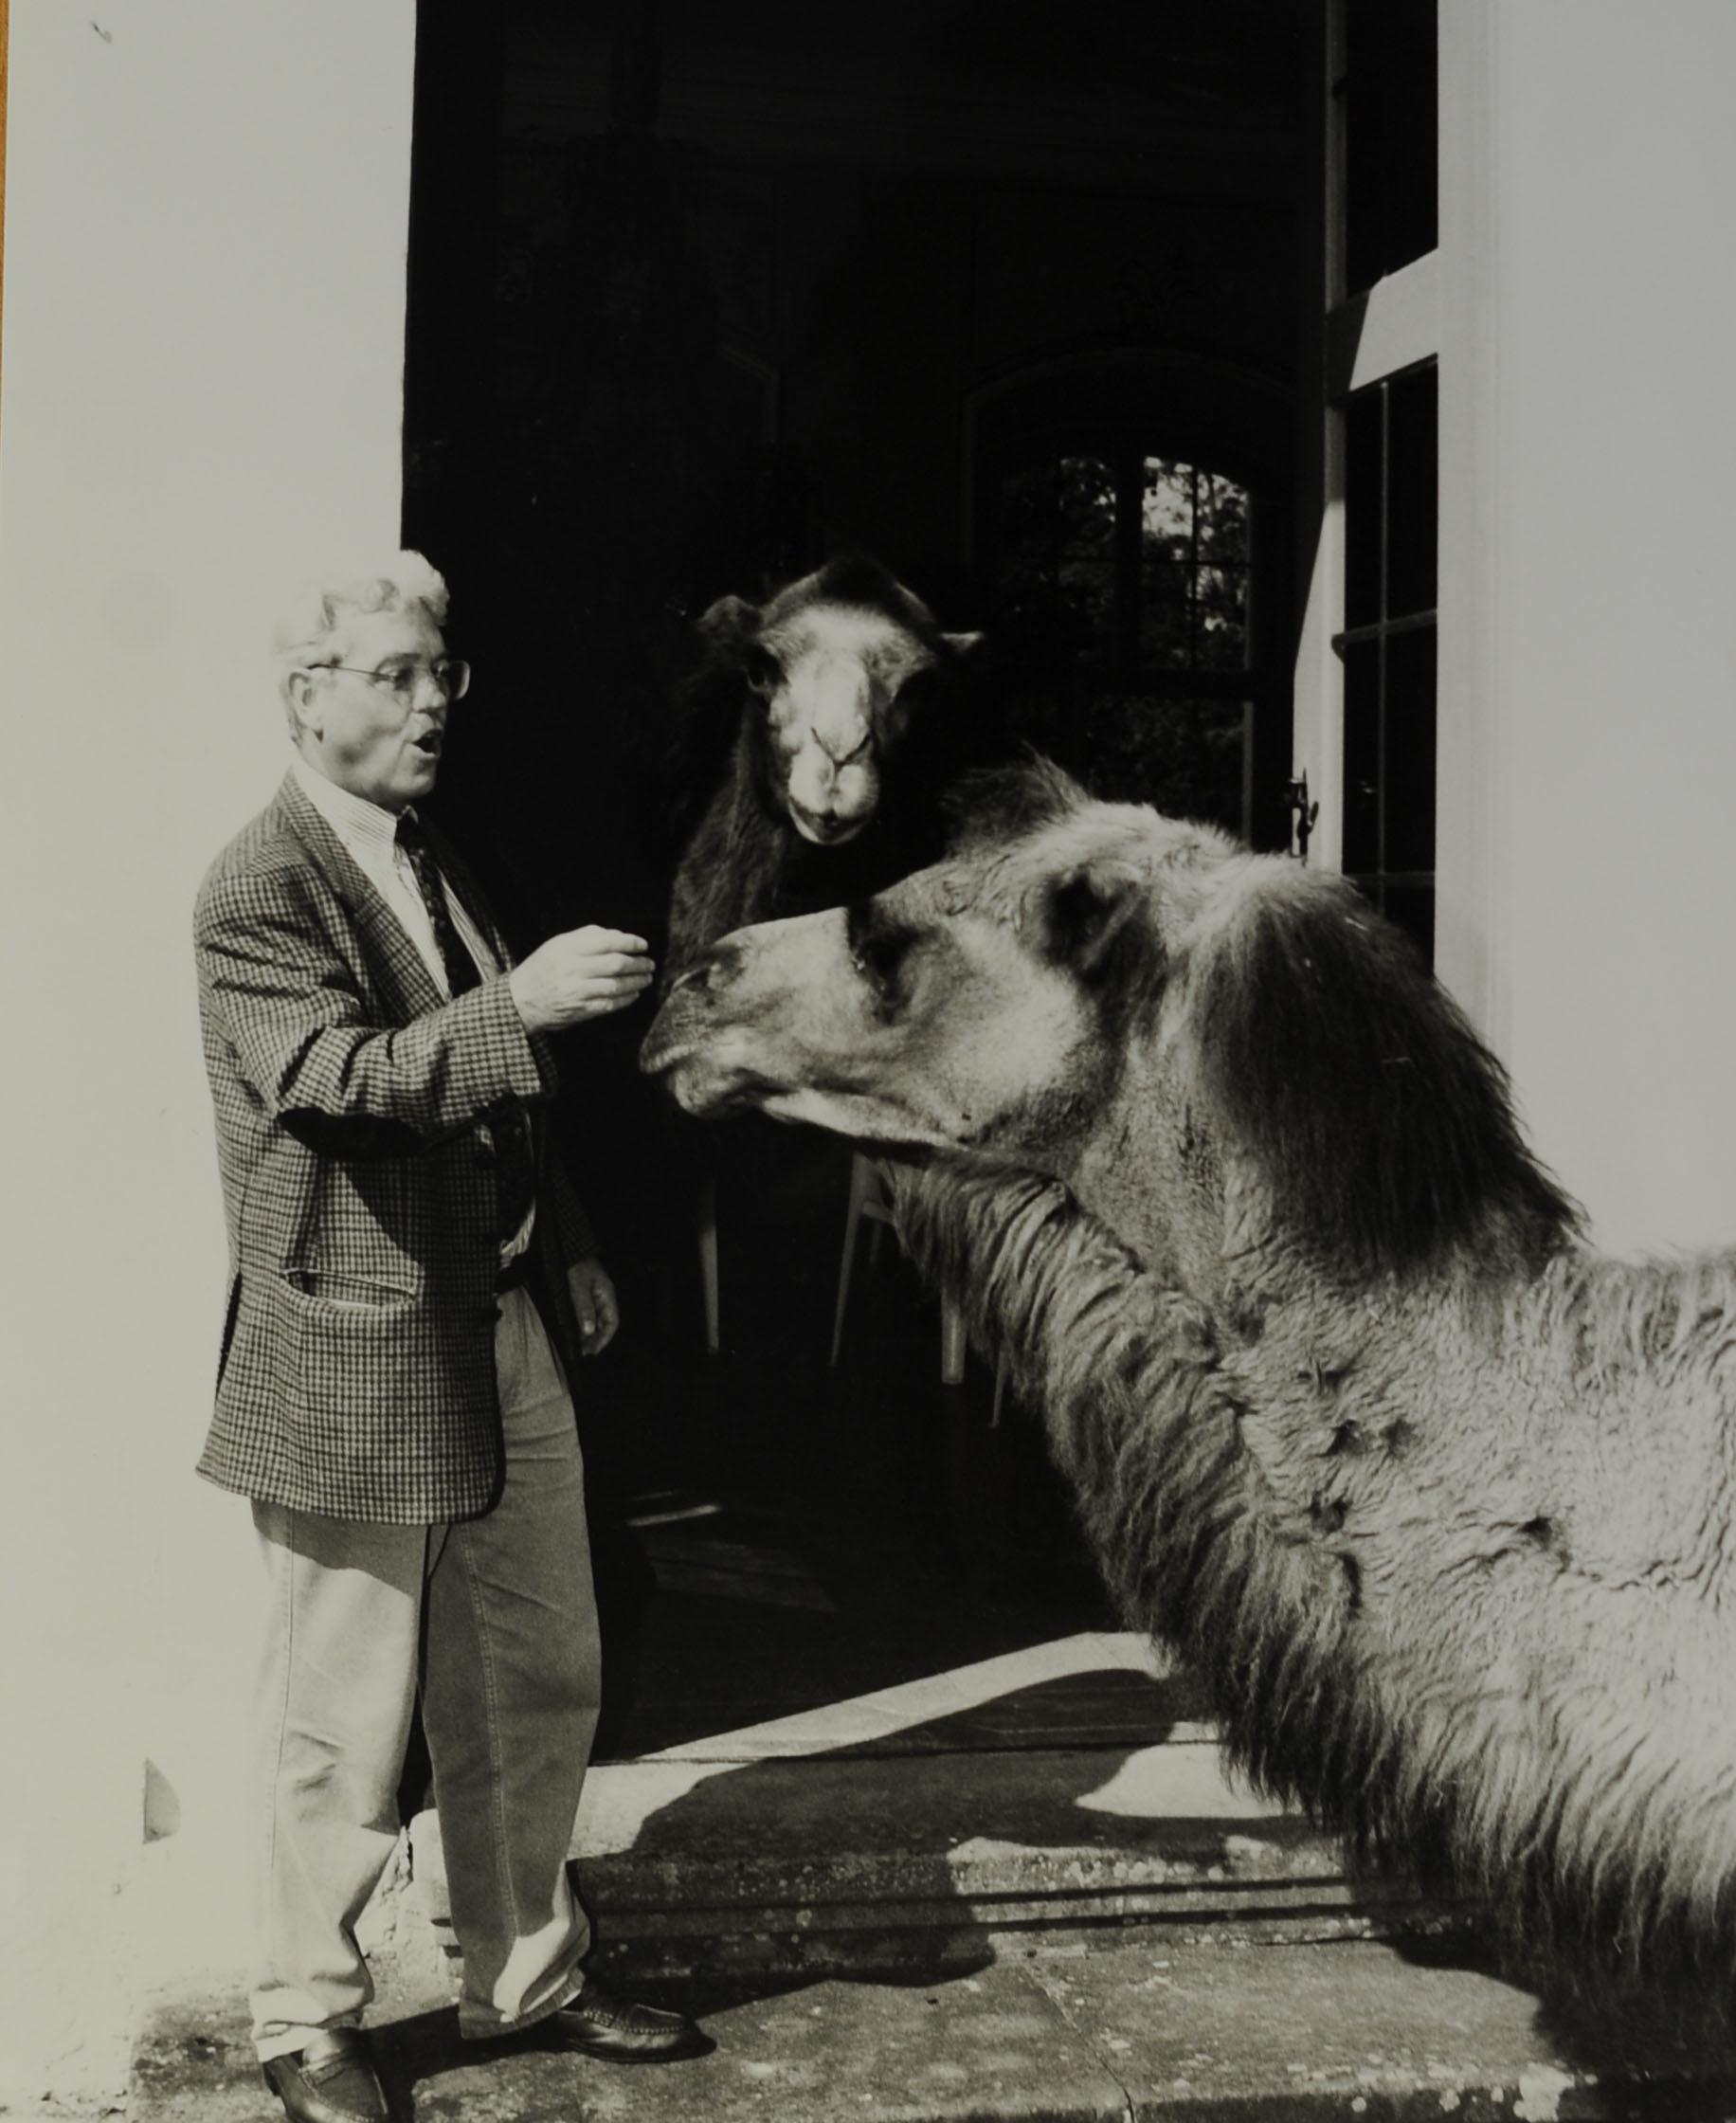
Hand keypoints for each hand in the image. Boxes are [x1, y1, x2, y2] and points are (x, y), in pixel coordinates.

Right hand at [510, 927, 654, 1032]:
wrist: (519, 1001)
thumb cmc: (541, 969)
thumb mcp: (557, 945)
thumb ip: (586, 937)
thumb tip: (618, 936)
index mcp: (566, 949)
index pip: (606, 942)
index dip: (630, 942)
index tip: (643, 945)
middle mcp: (571, 970)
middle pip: (615, 964)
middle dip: (638, 964)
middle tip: (649, 963)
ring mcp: (576, 992)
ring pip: (616, 985)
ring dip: (636, 982)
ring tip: (646, 978)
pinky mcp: (579, 1010)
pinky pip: (609, 1004)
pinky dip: (626, 999)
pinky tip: (634, 993)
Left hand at [567, 1256, 619, 1356]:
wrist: (568, 1247)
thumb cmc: (575, 1265)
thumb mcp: (578, 1287)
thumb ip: (584, 1308)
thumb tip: (588, 1331)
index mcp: (607, 1295)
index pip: (612, 1323)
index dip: (603, 1339)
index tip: (592, 1352)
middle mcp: (603, 1298)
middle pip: (604, 1324)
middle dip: (595, 1340)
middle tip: (582, 1353)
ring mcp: (594, 1297)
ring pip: (595, 1321)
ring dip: (588, 1334)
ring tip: (577, 1346)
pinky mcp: (585, 1295)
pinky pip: (587, 1314)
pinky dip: (582, 1325)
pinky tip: (574, 1332)